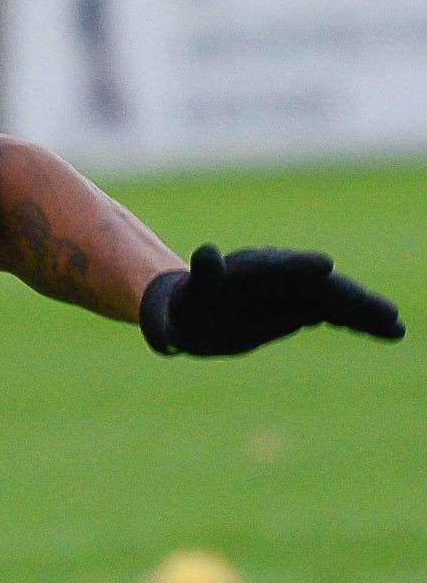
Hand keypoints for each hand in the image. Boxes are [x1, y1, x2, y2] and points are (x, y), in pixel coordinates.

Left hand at [141, 244, 405, 356]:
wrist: (192, 313)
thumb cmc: (186, 309)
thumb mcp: (187, 300)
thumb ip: (203, 277)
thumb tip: (207, 252)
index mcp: (250, 271)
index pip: (278, 267)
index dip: (300, 267)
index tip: (325, 267)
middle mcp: (279, 276)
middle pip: (319, 285)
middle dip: (350, 298)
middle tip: (384, 313)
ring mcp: (295, 291)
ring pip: (336, 299)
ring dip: (366, 311)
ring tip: (396, 325)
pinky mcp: (304, 308)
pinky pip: (338, 314)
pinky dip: (363, 321)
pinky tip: (393, 330)